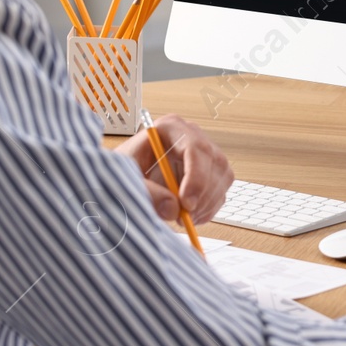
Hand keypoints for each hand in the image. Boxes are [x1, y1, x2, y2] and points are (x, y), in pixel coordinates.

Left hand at [115, 114, 233, 225]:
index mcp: (170, 128)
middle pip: (214, 162)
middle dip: (203, 194)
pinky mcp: (209, 172)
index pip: (195, 147)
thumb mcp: (128, 181)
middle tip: (186, 216)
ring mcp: (203, 154)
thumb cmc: (124, 172)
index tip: (186, 203)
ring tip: (184, 218)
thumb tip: (173, 209)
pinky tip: (190, 216)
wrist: (123, 180)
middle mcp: (191, 137)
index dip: (196, 177)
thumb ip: (148, 194)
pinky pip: (221, 190)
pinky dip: (209, 208)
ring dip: (207, 203)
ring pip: (222, 177)